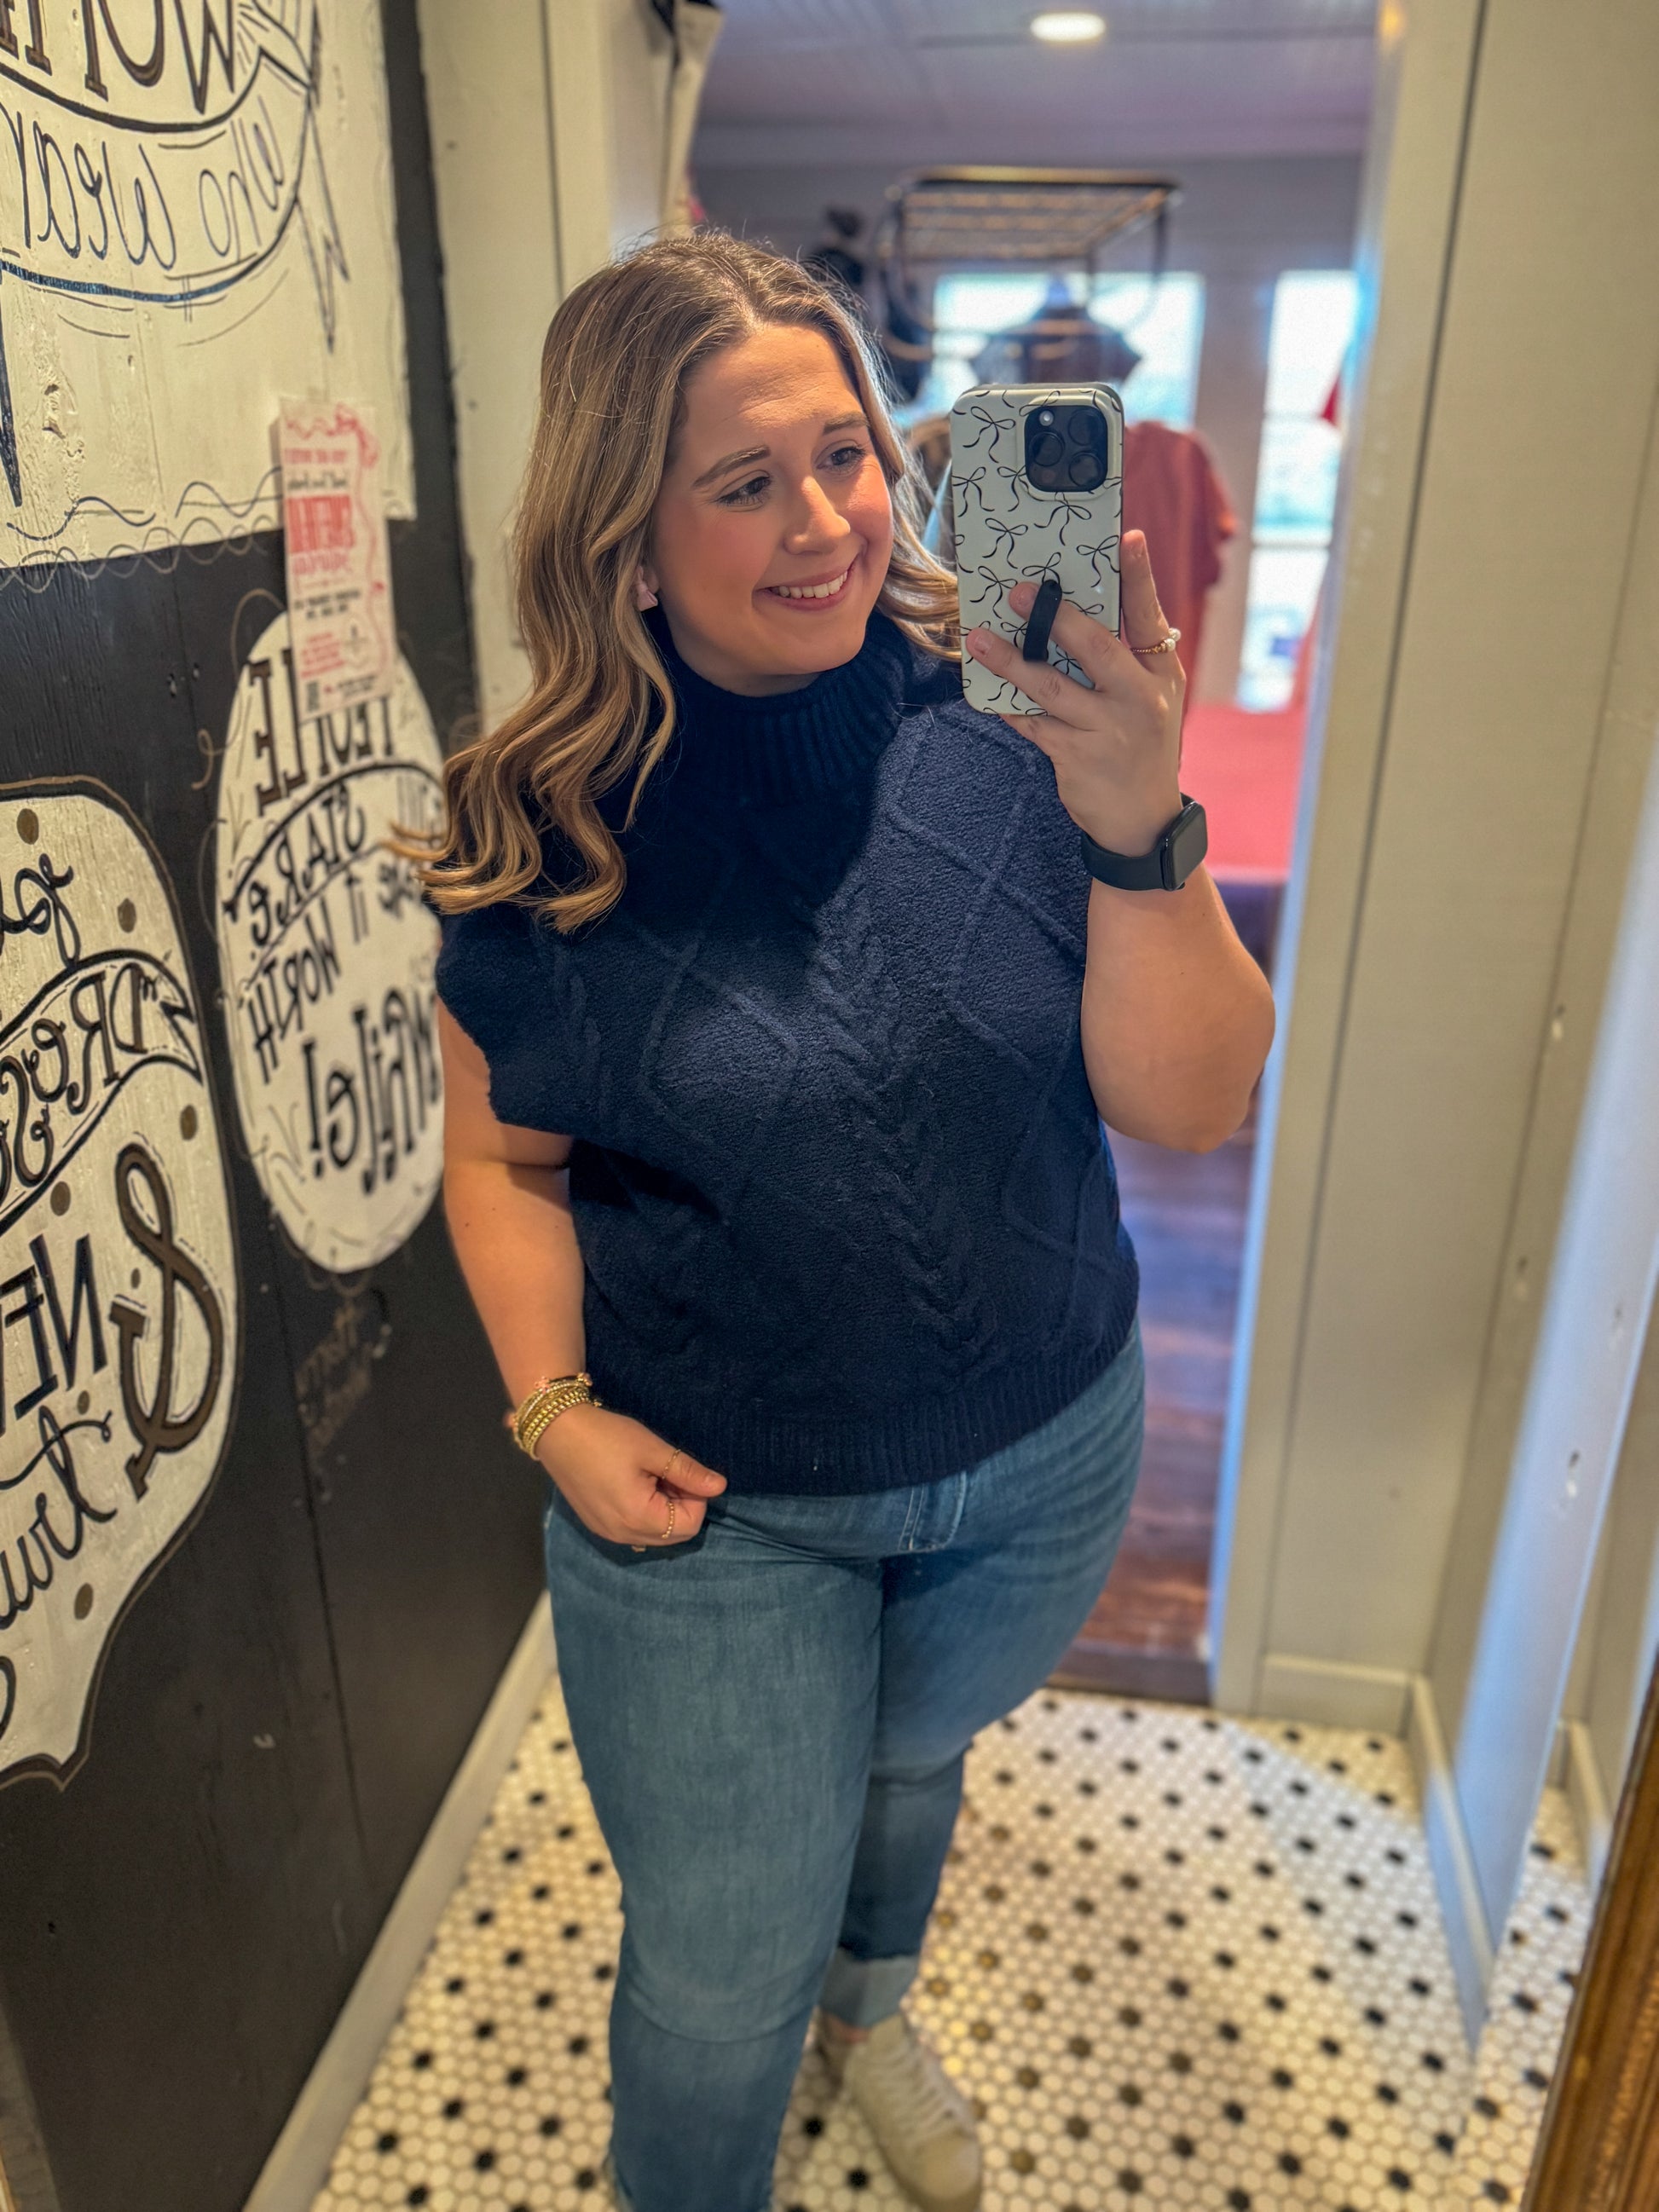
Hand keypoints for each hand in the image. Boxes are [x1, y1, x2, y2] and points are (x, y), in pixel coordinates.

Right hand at [535, 1401, 725, 1546]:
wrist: (557, 1431)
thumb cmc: (607, 1437)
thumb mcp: (652, 1450)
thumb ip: (688, 1472)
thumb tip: (720, 1487)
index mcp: (638, 1518)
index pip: (690, 1525)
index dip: (696, 1497)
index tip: (681, 1470)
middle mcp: (622, 1535)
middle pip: (673, 1534)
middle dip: (680, 1505)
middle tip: (666, 1472)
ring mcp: (607, 1533)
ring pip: (654, 1533)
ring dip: (662, 1509)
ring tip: (649, 1475)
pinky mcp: (597, 1525)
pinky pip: (633, 1530)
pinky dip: (643, 1512)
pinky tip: (632, 1483)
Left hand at [962, 529, 1185, 857]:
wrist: (1143, 820)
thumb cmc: (1141, 746)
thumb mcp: (1152, 698)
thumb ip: (1128, 659)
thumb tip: (1080, 614)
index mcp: (1162, 675)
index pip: (1150, 618)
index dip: (1139, 578)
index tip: (1126, 539)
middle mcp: (1140, 699)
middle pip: (1096, 648)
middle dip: (1057, 617)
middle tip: (1022, 591)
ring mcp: (1108, 731)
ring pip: (1051, 687)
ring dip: (1011, 661)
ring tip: (980, 640)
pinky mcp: (1077, 758)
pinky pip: (1033, 723)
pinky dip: (1009, 705)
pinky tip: (988, 691)